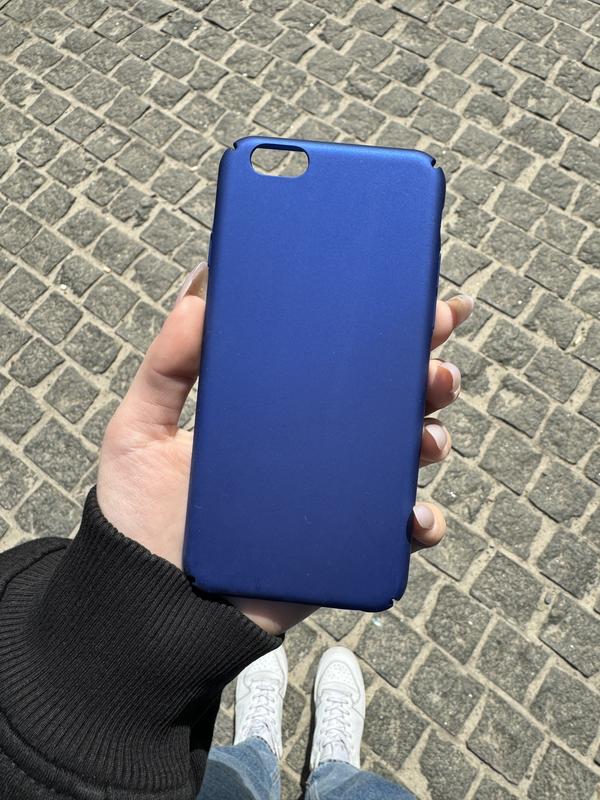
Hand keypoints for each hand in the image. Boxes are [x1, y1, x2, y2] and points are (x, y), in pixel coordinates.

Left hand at [97, 264, 472, 632]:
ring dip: (432, 435)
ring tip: (428, 432)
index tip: (414, 299)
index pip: (335, 360)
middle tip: (435, 361)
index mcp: (275, 412)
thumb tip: (199, 293)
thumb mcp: (139, 431)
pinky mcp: (341, 548)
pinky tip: (415, 514)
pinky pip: (396, 533)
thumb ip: (165, 367)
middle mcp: (312, 450)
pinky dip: (421, 521)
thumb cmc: (139, 520)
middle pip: (383, 402)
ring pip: (402, 458)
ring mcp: (332, 498)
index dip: (380, 329)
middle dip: (424, 373)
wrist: (150, 609)